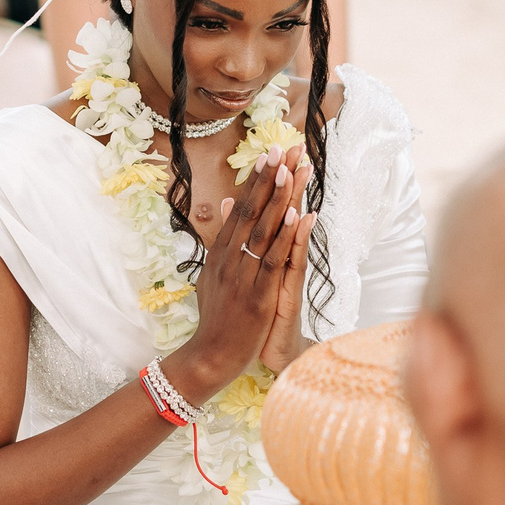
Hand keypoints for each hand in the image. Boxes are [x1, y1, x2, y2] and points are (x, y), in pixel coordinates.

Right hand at [166, 148, 315, 403]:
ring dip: (280, 197)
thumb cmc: (216, 317)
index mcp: (221, 252)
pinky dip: (284, 236)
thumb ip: (219, 236)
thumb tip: (223, 201)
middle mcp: (229, 258)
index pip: (240, 207)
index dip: (256, 179)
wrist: (209, 357)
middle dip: (271, 177)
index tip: (270, 152)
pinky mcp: (258, 295)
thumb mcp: (212, 272)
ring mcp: (242, 275)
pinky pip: (273, 259)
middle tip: (286, 147)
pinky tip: (295, 214)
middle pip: (252, 210)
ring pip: (263, 229)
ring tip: (293, 168)